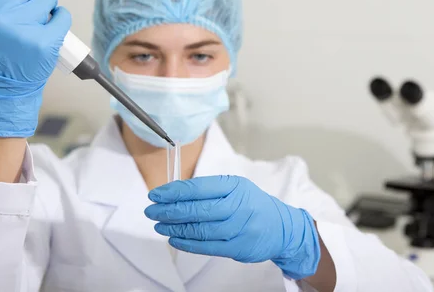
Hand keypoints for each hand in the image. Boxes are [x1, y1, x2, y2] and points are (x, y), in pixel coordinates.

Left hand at [145, 175, 320, 279]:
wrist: (282, 227)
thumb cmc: (252, 204)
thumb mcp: (235, 187)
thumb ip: (208, 190)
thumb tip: (174, 194)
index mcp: (234, 186)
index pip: (198, 188)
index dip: (173, 192)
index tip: (156, 195)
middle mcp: (237, 205)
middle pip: (197, 209)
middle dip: (169, 210)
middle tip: (152, 211)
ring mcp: (238, 228)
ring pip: (200, 229)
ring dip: (175, 227)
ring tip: (159, 225)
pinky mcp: (238, 247)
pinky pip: (207, 246)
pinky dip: (187, 243)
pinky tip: (174, 238)